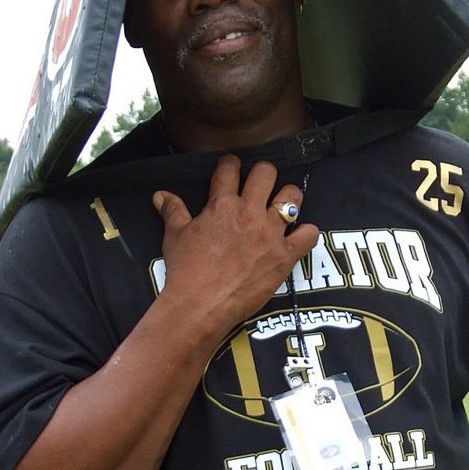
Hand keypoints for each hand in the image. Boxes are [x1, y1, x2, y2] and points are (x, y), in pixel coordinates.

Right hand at [153, 155, 318, 328]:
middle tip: (261, 186)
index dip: (231, 164)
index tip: (233, 168)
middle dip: (264, 174)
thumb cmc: (185, 271)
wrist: (200, 305)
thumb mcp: (174, 236)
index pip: (230, 168)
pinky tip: (299, 236)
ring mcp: (270, 233)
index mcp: (222, 205)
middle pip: (266, 173)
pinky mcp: (284, 256)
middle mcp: (249, 213)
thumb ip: (173, 211)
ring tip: (284, 205)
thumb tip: (160, 195)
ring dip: (289, 197)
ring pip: (292, 196)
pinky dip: (307, 233)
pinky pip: (309, 234)